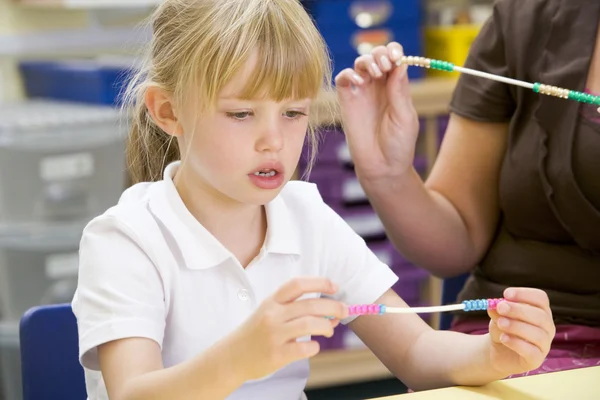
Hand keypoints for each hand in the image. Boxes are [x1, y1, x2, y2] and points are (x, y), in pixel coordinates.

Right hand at [230, 277, 347, 380]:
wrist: (232, 356)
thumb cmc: (256, 333)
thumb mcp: (269, 312)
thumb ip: (295, 309)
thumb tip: (331, 312)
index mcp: (272, 301)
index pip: (297, 284)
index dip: (319, 282)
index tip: (335, 286)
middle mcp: (272, 315)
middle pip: (310, 304)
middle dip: (333, 306)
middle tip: (345, 310)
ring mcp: (274, 335)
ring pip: (309, 324)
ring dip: (326, 326)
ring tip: (330, 329)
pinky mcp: (276, 355)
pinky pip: (304, 348)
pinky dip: (315, 346)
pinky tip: (314, 346)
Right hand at [335, 42, 419, 180]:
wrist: (382, 167)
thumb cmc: (398, 145)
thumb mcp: (405, 117)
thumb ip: (399, 91)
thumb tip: (400, 65)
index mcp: (396, 87)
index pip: (394, 59)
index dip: (394, 52)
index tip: (396, 57)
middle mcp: (379, 86)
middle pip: (376, 56)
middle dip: (380, 54)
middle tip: (385, 67)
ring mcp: (362, 93)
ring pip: (359, 63)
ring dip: (367, 61)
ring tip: (375, 74)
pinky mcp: (347, 102)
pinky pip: (343, 79)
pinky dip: (349, 74)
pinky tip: (359, 83)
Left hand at [487, 288, 554, 376]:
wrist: (498, 351)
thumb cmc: (503, 328)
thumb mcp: (497, 316)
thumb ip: (497, 311)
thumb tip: (494, 305)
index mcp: (540, 311)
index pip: (541, 298)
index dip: (525, 294)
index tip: (506, 294)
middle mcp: (547, 327)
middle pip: (541, 316)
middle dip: (519, 310)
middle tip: (500, 307)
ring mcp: (544, 344)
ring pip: (538, 334)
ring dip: (517, 326)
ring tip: (500, 323)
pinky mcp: (537, 359)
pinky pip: (532, 352)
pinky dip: (517, 343)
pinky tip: (504, 338)